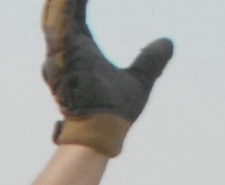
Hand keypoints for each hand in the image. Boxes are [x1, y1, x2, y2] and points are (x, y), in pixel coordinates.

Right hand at [41, 0, 173, 157]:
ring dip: (61, 1)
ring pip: (56, 17)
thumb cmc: (115, 112)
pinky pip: (61, 27)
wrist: (103, 132)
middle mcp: (66, 52)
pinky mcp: (62, 59)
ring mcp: (61, 56)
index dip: (76, 1)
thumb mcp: (140, 79)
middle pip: (59, 13)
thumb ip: (151, 59)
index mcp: (81, 51)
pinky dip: (64, 9)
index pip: (75, 17)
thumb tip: (169, 43)